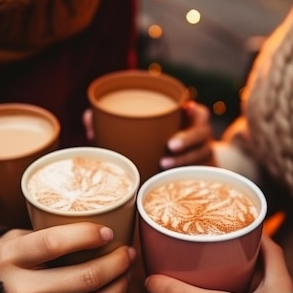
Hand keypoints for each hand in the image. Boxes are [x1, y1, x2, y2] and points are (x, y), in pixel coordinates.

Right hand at [0, 222, 135, 292]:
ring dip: (119, 289)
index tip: (107, 232)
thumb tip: (90, 221)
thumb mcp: (11, 240)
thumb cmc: (1, 265)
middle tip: (127, 253)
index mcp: (13, 259)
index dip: (87, 235)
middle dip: (116, 264)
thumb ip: (43, 232)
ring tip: (125, 275)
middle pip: (85, 278)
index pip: (55, 243)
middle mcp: (22, 290)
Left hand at [82, 101, 213, 167]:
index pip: (199, 112)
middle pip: (203, 133)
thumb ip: (113, 121)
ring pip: (202, 156)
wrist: (180, 170)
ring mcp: (204, 158)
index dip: (194, 110)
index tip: (185, 109)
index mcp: (189, 121)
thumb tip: (89, 120)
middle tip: (169, 145)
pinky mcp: (203, 177)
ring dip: (184, 160)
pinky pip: (203, 178)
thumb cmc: (154, 145)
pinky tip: (177, 183)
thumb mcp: (140, 131)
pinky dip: (190, 180)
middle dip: (188, 138)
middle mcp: (200, 137)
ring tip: (164, 164)